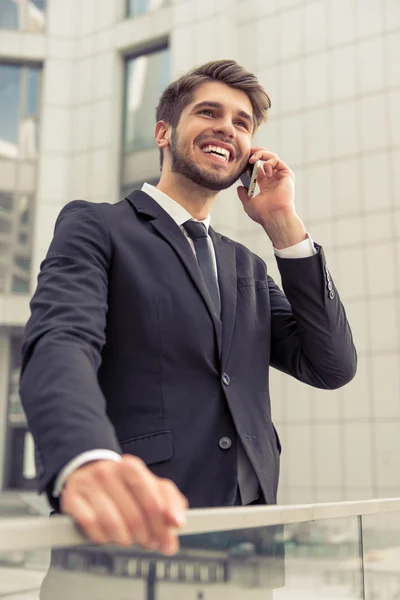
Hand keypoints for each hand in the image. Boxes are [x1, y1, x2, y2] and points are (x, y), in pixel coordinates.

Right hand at [60, 456, 187, 554]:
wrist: (88, 471)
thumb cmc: (124, 484)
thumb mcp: (151, 486)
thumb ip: (170, 503)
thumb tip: (177, 522)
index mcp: (131, 467)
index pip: (152, 501)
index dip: (161, 526)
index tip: (166, 540)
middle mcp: (108, 472)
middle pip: (134, 516)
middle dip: (145, 536)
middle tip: (148, 542)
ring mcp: (88, 484)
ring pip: (112, 523)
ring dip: (124, 539)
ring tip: (128, 540)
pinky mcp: (71, 498)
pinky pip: (90, 526)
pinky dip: (101, 537)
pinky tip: (106, 536)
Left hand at [237, 148, 306, 248]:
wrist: (274, 216)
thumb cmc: (263, 214)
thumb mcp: (248, 203)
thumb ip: (243, 195)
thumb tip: (239, 187)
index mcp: (266, 185)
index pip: (258, 168)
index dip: (251, 161)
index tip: (243, 158)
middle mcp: (274, 179)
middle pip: (266, 159)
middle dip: (257, 152)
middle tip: (248, 151)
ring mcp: (281, 176)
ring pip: (272, 157)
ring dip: (261, 154)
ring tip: (252, 159)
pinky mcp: (287, 175)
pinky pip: (277, 161)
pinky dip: (269, 162)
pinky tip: (264, 170)